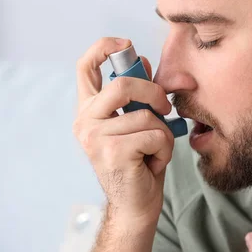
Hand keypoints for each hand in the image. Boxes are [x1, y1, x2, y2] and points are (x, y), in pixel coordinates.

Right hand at [73, 37, 174, 222]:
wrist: (136, 206)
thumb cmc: (139, 163)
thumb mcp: (137, 123)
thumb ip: (136, 94)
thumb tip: (140, 59)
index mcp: (88, 110)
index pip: (84, 67)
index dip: (103, 47)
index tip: (125, 44)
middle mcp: (84, 122)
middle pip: (122, 84)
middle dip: (154, 93)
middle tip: (167, 108)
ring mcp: (95, 137)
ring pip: (146, 115)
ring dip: (163, 134)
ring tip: (153, 152)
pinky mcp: (112, 152)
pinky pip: (154, 135)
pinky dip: (164, 148)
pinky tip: (152, 163)